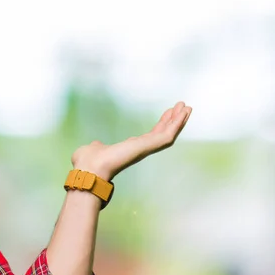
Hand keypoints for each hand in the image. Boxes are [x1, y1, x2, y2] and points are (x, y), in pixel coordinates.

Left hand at [72, 101, 191, 179]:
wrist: (90, 168)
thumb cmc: (88, 162)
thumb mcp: (95, 148)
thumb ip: (98, 146)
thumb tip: (96, 145)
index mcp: (129, 149)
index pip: (149, 136)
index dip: (160, 124)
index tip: (167, 113)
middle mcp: (140, 149)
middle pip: (162, 133)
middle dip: (172, 120)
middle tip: (182, 106)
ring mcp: (145, 149)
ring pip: (168, 134)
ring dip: (178, 120)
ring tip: (187, 107)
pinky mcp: (148, 147)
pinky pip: (168, 135)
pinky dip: (176, 124)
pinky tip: (183, 113)